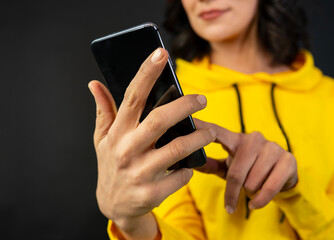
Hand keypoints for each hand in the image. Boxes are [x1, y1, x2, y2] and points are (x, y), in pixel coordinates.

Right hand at [88, 48, 215, 237]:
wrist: (114, 205)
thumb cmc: (111, 165)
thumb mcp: (102, 140)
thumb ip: (103, 111)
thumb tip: (94, 84)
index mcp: (117, 133)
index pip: (132, 97)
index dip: (146, 74)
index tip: (161, 53)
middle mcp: (126, 150)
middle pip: (159, 120)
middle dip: (184, 105)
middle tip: (202, 99)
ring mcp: (139, 173)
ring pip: (177, 148)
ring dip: (199, 137)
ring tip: (209, 132)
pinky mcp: (152, 192)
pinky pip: (181, 175)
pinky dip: (190, 167)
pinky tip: (191, 163)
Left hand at [194, 119, 297, 213]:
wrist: (281, 177)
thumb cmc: (249, 171)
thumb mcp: (228, 168)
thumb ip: (210, 165)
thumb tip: (189, 164)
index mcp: (236, 139)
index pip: (217, 132)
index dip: (202, 126)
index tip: (188, 120)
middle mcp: (254, 139)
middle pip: (236, 172)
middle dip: (234, 190)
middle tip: (238, 193)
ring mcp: (273, 148)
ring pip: (252, 182)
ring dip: (250, 192)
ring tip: (253, 188)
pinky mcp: (288, 160)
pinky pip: (270, 188)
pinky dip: (260, 200)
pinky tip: (256, 202)